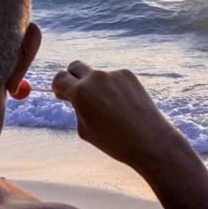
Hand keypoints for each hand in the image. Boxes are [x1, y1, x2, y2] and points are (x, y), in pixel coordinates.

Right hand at [51, 61, 181, 171]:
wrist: (149, 140)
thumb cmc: (114, 142)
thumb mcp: (85, 130)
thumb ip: (76, 109)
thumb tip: (74, 97)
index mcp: (80, 92)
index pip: (59, 78)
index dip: (58, 87)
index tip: (62, 95)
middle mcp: (95, 78)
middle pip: (75, 66)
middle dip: (73, 77)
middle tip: (78, 93)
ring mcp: (113, 74)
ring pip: (97, 76)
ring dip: (97, 87)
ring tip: (110, 110)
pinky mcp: (129, 75)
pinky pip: (114, 79)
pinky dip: (113, 88)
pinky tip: (123, 106)